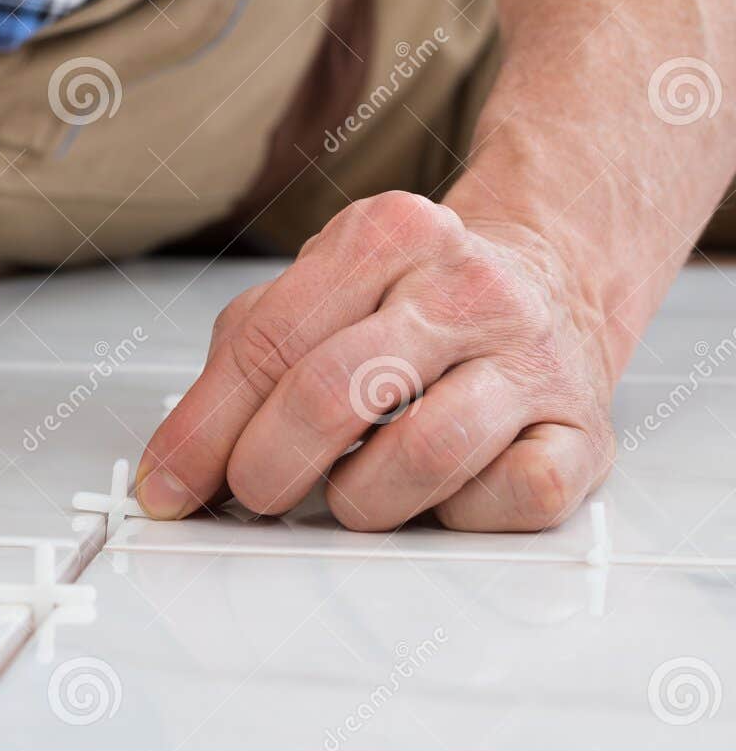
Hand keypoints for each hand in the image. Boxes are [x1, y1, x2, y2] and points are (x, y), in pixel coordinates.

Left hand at [136, 191, 616, 530]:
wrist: (552, 286)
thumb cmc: (406, 305)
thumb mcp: (311, 298)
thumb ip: (234, 370)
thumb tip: (172, 472)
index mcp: (386, 235)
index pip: (268, 342)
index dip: (203, 429)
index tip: (165, 488)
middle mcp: (466, 287)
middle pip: (331, 392)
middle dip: (267, 466)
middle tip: (255, 492)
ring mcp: (534, 357)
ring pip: (421, 455)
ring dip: (360, 499)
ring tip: (352, 488)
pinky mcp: (587, 433)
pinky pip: (508, 498)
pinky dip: (457, 515)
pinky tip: (440, 492)